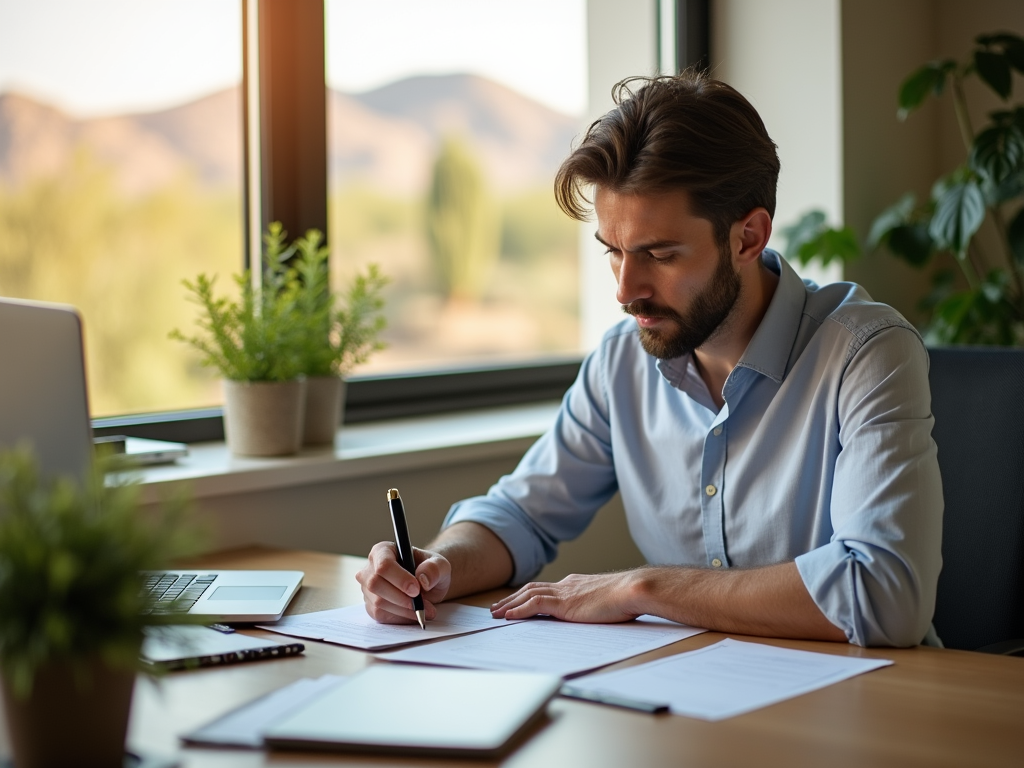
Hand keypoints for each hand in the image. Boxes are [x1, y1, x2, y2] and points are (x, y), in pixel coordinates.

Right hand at [355, 541, 451, 623]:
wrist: (427, 584)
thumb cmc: (429, 570)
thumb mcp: (439, 565)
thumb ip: (434, 569)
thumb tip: (422, 580)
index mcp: (383, 550)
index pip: (383, 565)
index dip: (399, 579)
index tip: (416, 589)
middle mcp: (370, 568)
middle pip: (375, 584)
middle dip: (401, 598)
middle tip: (422, 604)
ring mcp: (368, 588)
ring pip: (378, 603)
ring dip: (404, 610)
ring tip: (425, 610)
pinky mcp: (371, 606)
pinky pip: (381, 615)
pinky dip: (401, 618)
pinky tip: (414, 614)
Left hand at [490, 572, 641, 622]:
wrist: (633, 590)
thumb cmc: (627, 598)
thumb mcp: (606, 601)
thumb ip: (594, 605)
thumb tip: (592, 614)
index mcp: (574, 584)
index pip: (544, 588)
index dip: (527, 595)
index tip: (515, 602)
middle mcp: (566, 585)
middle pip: (531, 589)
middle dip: (512, 598)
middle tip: (496, 608)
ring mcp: (564, 592)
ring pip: (528, 595)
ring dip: (509, 605)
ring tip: (496, 614)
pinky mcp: (564, 603)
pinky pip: (534, 605)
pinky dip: (519, 610)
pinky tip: (509, 617)